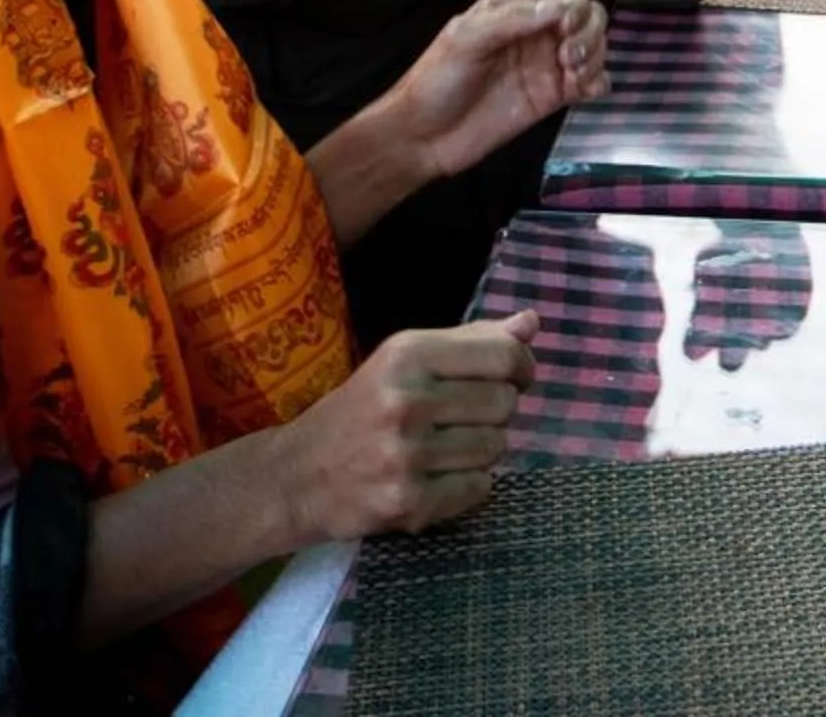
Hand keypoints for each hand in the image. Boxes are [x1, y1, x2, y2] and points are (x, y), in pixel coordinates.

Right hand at [273, 312, 538, 540]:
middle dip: (495, 411)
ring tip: (444, 448)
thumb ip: (471, 340)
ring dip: (482, 450)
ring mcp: (406, 456)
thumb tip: (532, 323)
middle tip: (463, 418)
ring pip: (496, 447)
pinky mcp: (408, 503)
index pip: (503, 355)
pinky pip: (479, 489)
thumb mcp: (404, 360)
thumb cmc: (359, 410)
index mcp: (407, 355)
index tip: (515, 377)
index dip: (522, 367)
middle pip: (505, 403)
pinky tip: (436, 477)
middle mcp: (406, 401)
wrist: (294, 477)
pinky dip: (469, 485)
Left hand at [388, 0, 607, 183]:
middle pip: (589, 14)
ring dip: (596, 56)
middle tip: (568, 56)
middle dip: (590, 31)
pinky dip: (599, 82)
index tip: (566, 25)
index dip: (576, 2)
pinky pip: (593, 82)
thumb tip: (561, 8)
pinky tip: (583, 91)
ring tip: (573, 76)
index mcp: (514, 8)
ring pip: (596, 46)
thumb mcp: (465, 39)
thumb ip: (512, 20)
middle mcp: (537, 31)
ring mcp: (548, 64)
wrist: (425, 138)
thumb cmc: (436, 81)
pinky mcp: (554, 97)